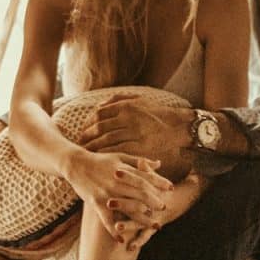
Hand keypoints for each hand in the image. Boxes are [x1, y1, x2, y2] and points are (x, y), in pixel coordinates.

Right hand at [61, 149, 171, 238]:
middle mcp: (117, 182)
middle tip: (164, 208)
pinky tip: (120, 240)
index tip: (171, 188)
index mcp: (124, 170)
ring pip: (127, 208)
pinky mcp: (96, 203)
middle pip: (139, 194)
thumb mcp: (120, 157)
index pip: (145, 177)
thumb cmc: (100, 160)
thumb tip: (158, 164)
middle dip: (153, 202)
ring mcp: (107, 194)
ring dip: (141, 218)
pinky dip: (113, 230)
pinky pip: (106, 219)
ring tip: (152, 225)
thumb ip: (139, 162)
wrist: (76, 164)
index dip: (159, 182)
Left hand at [78, 93, 193, 179]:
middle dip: (87, 137)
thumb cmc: (157, 114)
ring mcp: (134, 133)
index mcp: (127, 106)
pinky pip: (118, 152)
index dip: (88, 124)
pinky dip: (107, 155)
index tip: (83, 131)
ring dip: (94, 148)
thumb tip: (98, 106)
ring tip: (86, 154)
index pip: (99, 114)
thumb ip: (118, 100)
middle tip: (80, 145)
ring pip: (106, 141)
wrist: (179, 128)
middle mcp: (129, 118)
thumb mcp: (139, 100)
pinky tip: (101, 159)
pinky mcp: (140, 148)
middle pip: (99, 128)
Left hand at [109, 166, 203, 250]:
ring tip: (118, 226)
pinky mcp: (154, 226)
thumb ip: (146, 170)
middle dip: (124, 203)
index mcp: (152, 187)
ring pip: (141, 221)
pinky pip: (147, 235)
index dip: (127, 176)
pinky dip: (139, 241)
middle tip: (110, 203)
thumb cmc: (160, 186)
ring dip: (129, 224)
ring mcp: (154, 215)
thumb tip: (141, 160)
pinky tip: (129, 246)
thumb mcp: (154, 177)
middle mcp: (153, 203)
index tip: (115, 172)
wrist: (180, 198)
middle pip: (138, 202)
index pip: (139, 179)